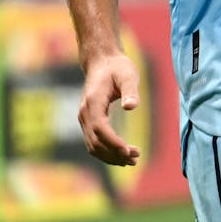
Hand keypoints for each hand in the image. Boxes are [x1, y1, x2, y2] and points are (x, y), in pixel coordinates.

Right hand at [78, 51, 141, 166]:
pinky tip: (123, 155)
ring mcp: (85, 119)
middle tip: (136, 158)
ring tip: (133, 160)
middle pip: (95, 142)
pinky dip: (107, 152)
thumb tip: (131, 107)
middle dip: (114, 153)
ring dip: (111, 156)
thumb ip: (130, 90)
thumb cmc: (117, 67)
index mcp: (93, 102)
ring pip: (93, 146)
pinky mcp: (89, 122)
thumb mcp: (127, 74)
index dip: (112, 142)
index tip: (128, 151)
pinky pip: (94, 143)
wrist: (101, 61)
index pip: (100, 128)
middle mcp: (85, 113)